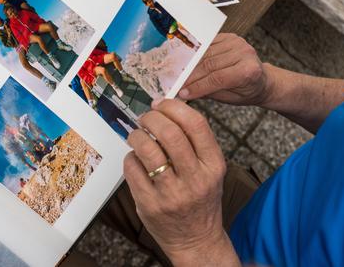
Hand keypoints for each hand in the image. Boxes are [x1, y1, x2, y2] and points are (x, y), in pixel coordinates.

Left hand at [124, 100, 237, 265]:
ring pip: (147, 150)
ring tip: (137, 135)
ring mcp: (171, 194)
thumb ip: (196, 142)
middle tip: (146, 118)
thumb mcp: (211, 169)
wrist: (196, 239)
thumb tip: (169, 108)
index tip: (162, 104)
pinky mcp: (150, 205)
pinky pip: (132, 169)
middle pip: (171, 134)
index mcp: (213, 165)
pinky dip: (130, 157)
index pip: (196, 124)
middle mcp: (195, 179)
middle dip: (152, 118)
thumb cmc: (201, 197)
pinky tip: (135, 159)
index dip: (175, 107)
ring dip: (137, 135)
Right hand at [178, 33, 268, 105]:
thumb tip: (185, 91)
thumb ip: (209, 92)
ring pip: (206, 54)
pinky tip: (189, 63)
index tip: (183, 93)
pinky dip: (197, 54)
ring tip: (180, 76)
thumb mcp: (231, 98)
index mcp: (248, 71)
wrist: (262, 79)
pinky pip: (208, 44)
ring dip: (191, 65)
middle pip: (209, 65)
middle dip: (191, 76)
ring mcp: (238, 42)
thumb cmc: (248, 91)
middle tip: (177, 85)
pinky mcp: (230, 37)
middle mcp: (244, 53)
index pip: (217, 78)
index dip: (197, 86)